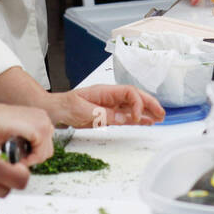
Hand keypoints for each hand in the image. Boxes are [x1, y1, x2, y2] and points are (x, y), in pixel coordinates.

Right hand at [0, 100, 54, 166]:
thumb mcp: (13, 137)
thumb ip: (24, 144)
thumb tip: (29, 159)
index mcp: (37, 118)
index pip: (45, 146)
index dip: (31, 156)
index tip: (17, 156)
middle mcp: (43, 118)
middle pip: (47, 151)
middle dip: (31, 158)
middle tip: (14, 156)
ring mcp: (43, 122)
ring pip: (44, 154)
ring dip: (28, 159)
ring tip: (13, 154)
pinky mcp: (39, 128)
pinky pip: (40, 154)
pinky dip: (27, 160)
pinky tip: (14, 155)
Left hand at [47, 84, 165, 126]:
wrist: (52, 110)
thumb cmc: (63, 106)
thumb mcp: (82, 111)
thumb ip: (104, 115)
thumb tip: (124, 119)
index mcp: (105, 91)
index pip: (129, 92)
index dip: (137, 103)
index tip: (137, 118)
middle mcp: (110, 97)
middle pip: (135, 97)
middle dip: (149, 103)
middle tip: (161, 114)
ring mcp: (109, 106)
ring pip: (133, 106)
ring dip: (146, 111)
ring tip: (160, 118)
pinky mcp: (107, 115)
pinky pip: (125, 115)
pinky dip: (137, 118)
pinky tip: (146, 121)